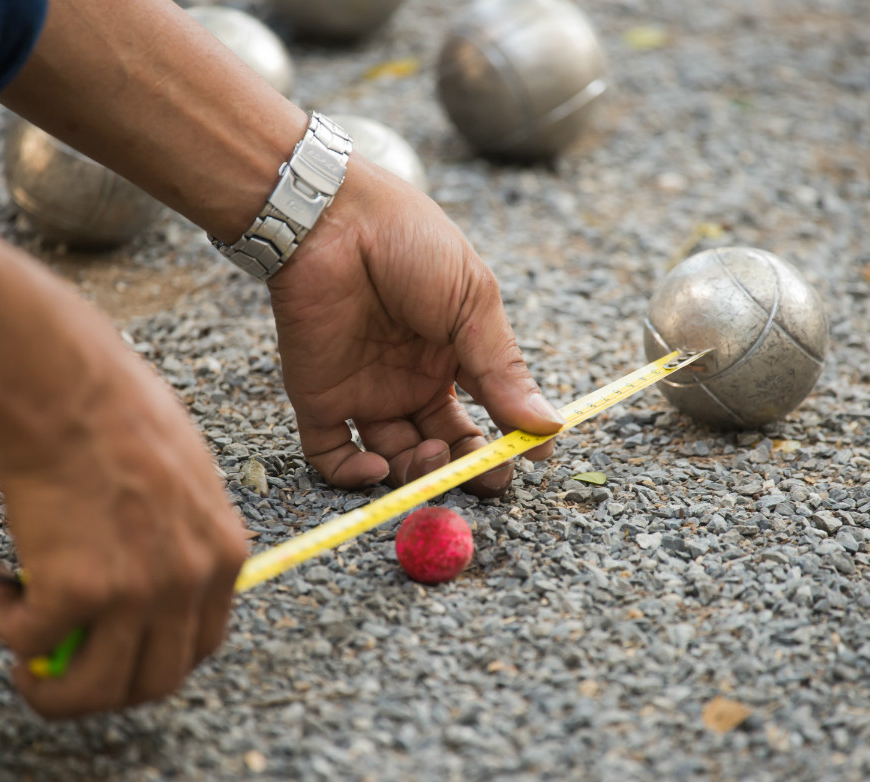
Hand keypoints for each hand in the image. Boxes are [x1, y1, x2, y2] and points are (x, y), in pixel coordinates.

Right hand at [0, 356, 248, 718]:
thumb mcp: (189, 483)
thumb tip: (152, 582)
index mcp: (225, 553)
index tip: (116, 652)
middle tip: (61, 667)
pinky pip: (33, 643)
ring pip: (94, 690)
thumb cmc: (120, 417)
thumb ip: (183, 539)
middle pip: (155, 682)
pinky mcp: (81, 590)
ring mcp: (140, 591)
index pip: (201, 644)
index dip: (153, 659)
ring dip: (50, 684)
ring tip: (21, 650)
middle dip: (103, 687)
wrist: (72, 389)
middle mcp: (192, 580)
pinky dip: (6, 625)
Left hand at [268, 155, 563, 496]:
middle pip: (443, 446)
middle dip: (464, 468)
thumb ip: (505, 370)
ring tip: (432, 454)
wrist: (331, 217)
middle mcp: (410, 381)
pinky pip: (331, 455)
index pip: (485, 415)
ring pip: (394, 458)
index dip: (504, 442)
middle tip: (482, 475)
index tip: (527, 457)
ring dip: (417, 473)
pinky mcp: (318, 397)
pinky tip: (378, 465)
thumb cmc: (410, 244)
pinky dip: (353, 476)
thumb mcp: (473, 303)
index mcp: (453, 356)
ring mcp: (365, 391)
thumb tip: (550, 429)